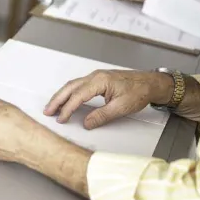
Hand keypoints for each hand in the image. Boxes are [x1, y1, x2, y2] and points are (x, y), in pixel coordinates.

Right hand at [44, 70, 170, 128]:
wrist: (151, 83)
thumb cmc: (139, 91)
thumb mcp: (121, 107)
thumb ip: (102, 116)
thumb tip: (87, 123)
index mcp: (100, 81)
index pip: (78, 96)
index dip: (67, 109)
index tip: (61, 119)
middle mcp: (95, 76)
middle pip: (70, 87)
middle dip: (57, 100)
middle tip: (47, 111)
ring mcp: (96, 77)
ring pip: (72, 85)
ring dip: (61, 96)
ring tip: (53, 107)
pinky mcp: (98, 79)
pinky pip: (78, 85)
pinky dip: (69, 93)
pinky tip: (67, 99)